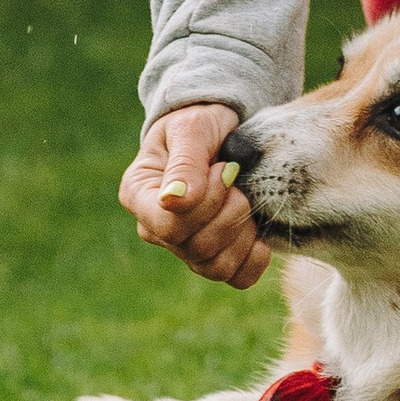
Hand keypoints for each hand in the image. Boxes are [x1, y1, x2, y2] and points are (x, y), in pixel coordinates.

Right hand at [120, 102, 270, 289]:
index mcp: (140, 196)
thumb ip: (185, 163)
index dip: (205, 204)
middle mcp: (157, 228)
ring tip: (244, 199)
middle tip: (236, 177)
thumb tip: (175, 202)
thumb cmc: (200, 123)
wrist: (221, 127)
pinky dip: (254, 258)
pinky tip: (259, 231)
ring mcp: (185, 247)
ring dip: (241, 233)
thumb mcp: (192, 128)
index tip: (223, 168)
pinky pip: (236, 278)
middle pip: (195, 249)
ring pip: (215, 267)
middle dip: (228, 212)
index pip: (167, 226)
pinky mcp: (215, 256)